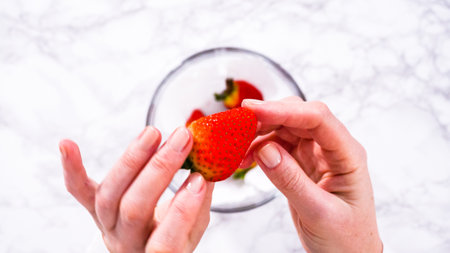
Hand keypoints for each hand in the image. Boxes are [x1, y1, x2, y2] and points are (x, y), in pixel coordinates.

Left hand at [59, 126, 213, 252]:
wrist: (142, 248)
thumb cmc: (170, 239)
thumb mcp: (192, 231)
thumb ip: (199, 206)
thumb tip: (207, 170)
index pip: (167, 241)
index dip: (183, 210)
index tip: (200, 178)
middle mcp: (125, 242)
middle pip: (134, 208)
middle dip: (160, 169)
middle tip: (182, 138)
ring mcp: (105, 223)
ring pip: (110, 194)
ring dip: (132, 159)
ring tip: (153, 133)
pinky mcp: (93, 207)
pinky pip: (78, 190)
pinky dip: (72, 167)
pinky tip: (67, 144)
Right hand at [241, 97, 381, 252]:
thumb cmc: (345, 238)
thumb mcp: (318, 213)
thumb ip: (291, 181)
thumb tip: (265, 150)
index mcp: (347, 155)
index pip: (317, 119)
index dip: (283, 110)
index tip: (252, 110)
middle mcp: (332, 148)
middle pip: (298, 116)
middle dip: (267, 116)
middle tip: (237, 125)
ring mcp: (315, 153)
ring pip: (285, 128)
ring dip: (259, 133)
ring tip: (236, 149)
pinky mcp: (301, 162)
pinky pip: (277, 144)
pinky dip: (258, 147)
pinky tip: (245, 159)